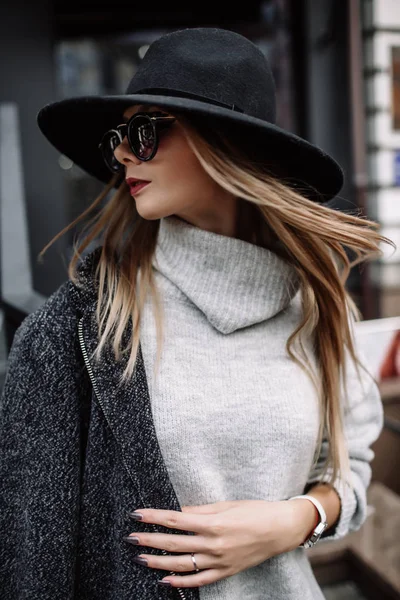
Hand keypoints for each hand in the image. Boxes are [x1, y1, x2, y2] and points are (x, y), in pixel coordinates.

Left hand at [123, 498, 315, 588]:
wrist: (282, 529)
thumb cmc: (255, 511)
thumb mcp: (227, 505)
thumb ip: (200, 510)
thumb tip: (176, 511)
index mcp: (214, 523)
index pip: (176, 519)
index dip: (154, 517)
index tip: (137, 514)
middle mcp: (214, 544)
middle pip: (174, 543)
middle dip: (149, 540)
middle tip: (130, 536)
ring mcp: (220, 561)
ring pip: (182, 564)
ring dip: (159, 562)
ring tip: (140, 558)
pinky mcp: (226, 572)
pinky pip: (199, 581)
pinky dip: (181, 582)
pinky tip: (165, 580)